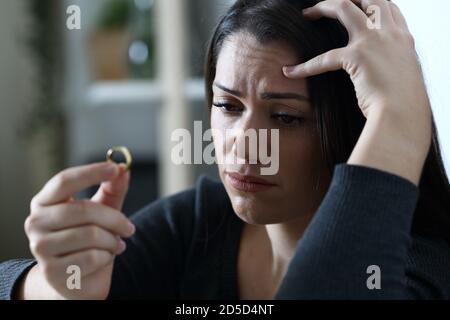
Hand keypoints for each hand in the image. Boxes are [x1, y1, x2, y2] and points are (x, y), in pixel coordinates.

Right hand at [22, 162, 134, 298]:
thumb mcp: (102, 210)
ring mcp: (40, 247)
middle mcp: (36, 222)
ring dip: (112, 240)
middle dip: (114, 219)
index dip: (91, 172)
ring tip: (115, 245)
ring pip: (90, 235)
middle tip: (130, 228)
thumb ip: (112, 189)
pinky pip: (91, 257)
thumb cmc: (89, 239)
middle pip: (83, 209)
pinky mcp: (52, 271)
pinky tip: (104, 258)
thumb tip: (123, 169)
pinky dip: (106, 257)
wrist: (76, 279)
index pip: (64, 180)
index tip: (115, 168)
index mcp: (44, 202)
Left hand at [283, 0, 431, 183]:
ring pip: (345, 8)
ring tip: (308, 14)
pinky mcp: (357, 56)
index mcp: (404, 40)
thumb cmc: (403, 107)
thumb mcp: (402, 82)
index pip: (389, 9)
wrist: (403, 116)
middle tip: (328, 5)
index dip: (372, 5)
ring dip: (324, 7)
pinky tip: (290, 72)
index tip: (358, 6)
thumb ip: (391, 71)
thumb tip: (380, 79)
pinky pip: (324, 57)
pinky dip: (305, 66)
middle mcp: (391, 35)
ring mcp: (374, 41)